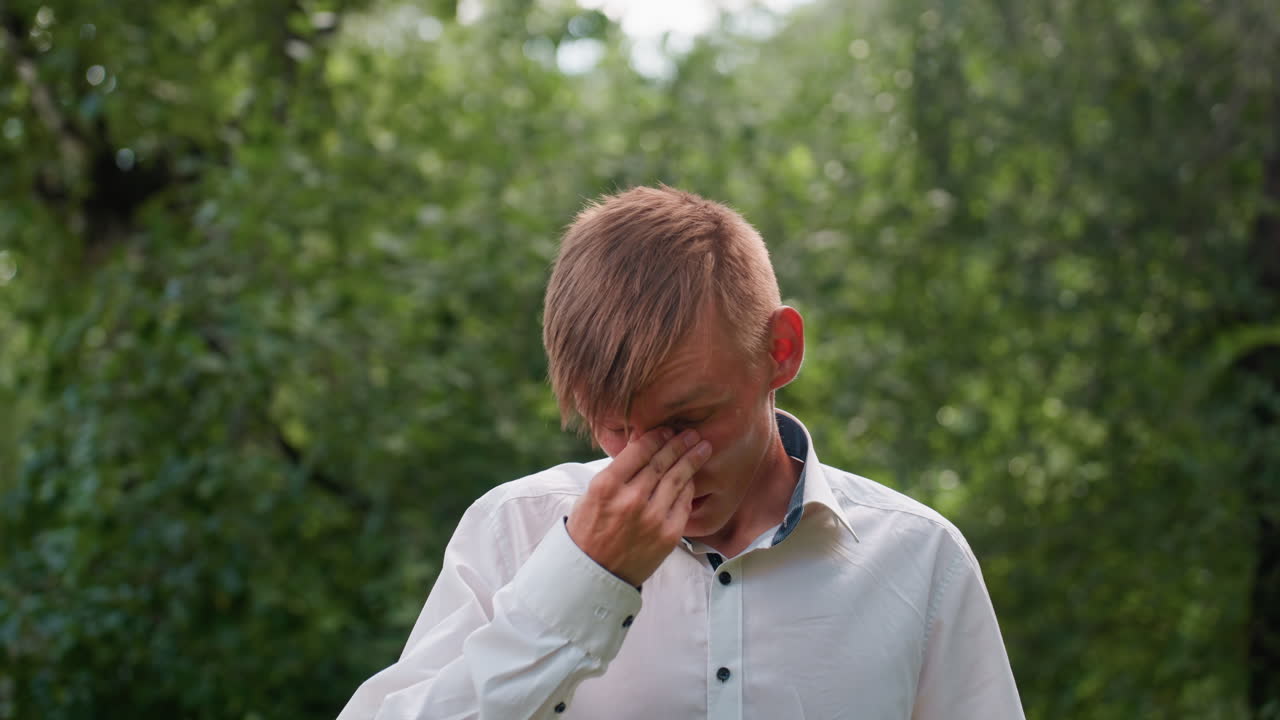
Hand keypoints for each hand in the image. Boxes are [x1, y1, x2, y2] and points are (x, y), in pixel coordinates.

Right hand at [566, 427, 712, 586]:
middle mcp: (630, 500)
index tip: (666, 430)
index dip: (656, 436)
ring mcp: (652, 518)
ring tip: (702, 448)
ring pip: (677, 479)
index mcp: (606, 486)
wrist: (594, 575)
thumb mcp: (591, 495)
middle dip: (679, 443)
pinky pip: (684, 503)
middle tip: (691, 433)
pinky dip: (689, 487)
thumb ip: (617, 473)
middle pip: (661, 462)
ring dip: (691, 460)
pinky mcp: (668, 535)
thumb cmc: (589, 531)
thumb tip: (641, 446)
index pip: (638, 451)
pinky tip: (693, 477)